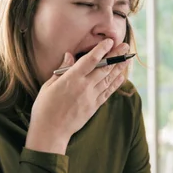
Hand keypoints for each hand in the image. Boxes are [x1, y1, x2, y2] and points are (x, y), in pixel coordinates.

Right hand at [26, 39, 129, 154]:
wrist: (50, 131)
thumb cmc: (45, 107)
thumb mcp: (49, 85)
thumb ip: (62, 70)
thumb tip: (70, 56)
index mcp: (71, 79)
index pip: (90, 60)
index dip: (102, 49)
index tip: (110, 41)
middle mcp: (84, 86)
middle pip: (104, 68)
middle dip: (116, 55)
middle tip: (125, 46)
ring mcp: (91, 97)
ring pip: (108, 79)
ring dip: (119, 68)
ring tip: (127, 58)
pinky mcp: (94, 106)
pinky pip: (108, 92)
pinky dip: (116, 83)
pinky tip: (122, 76)